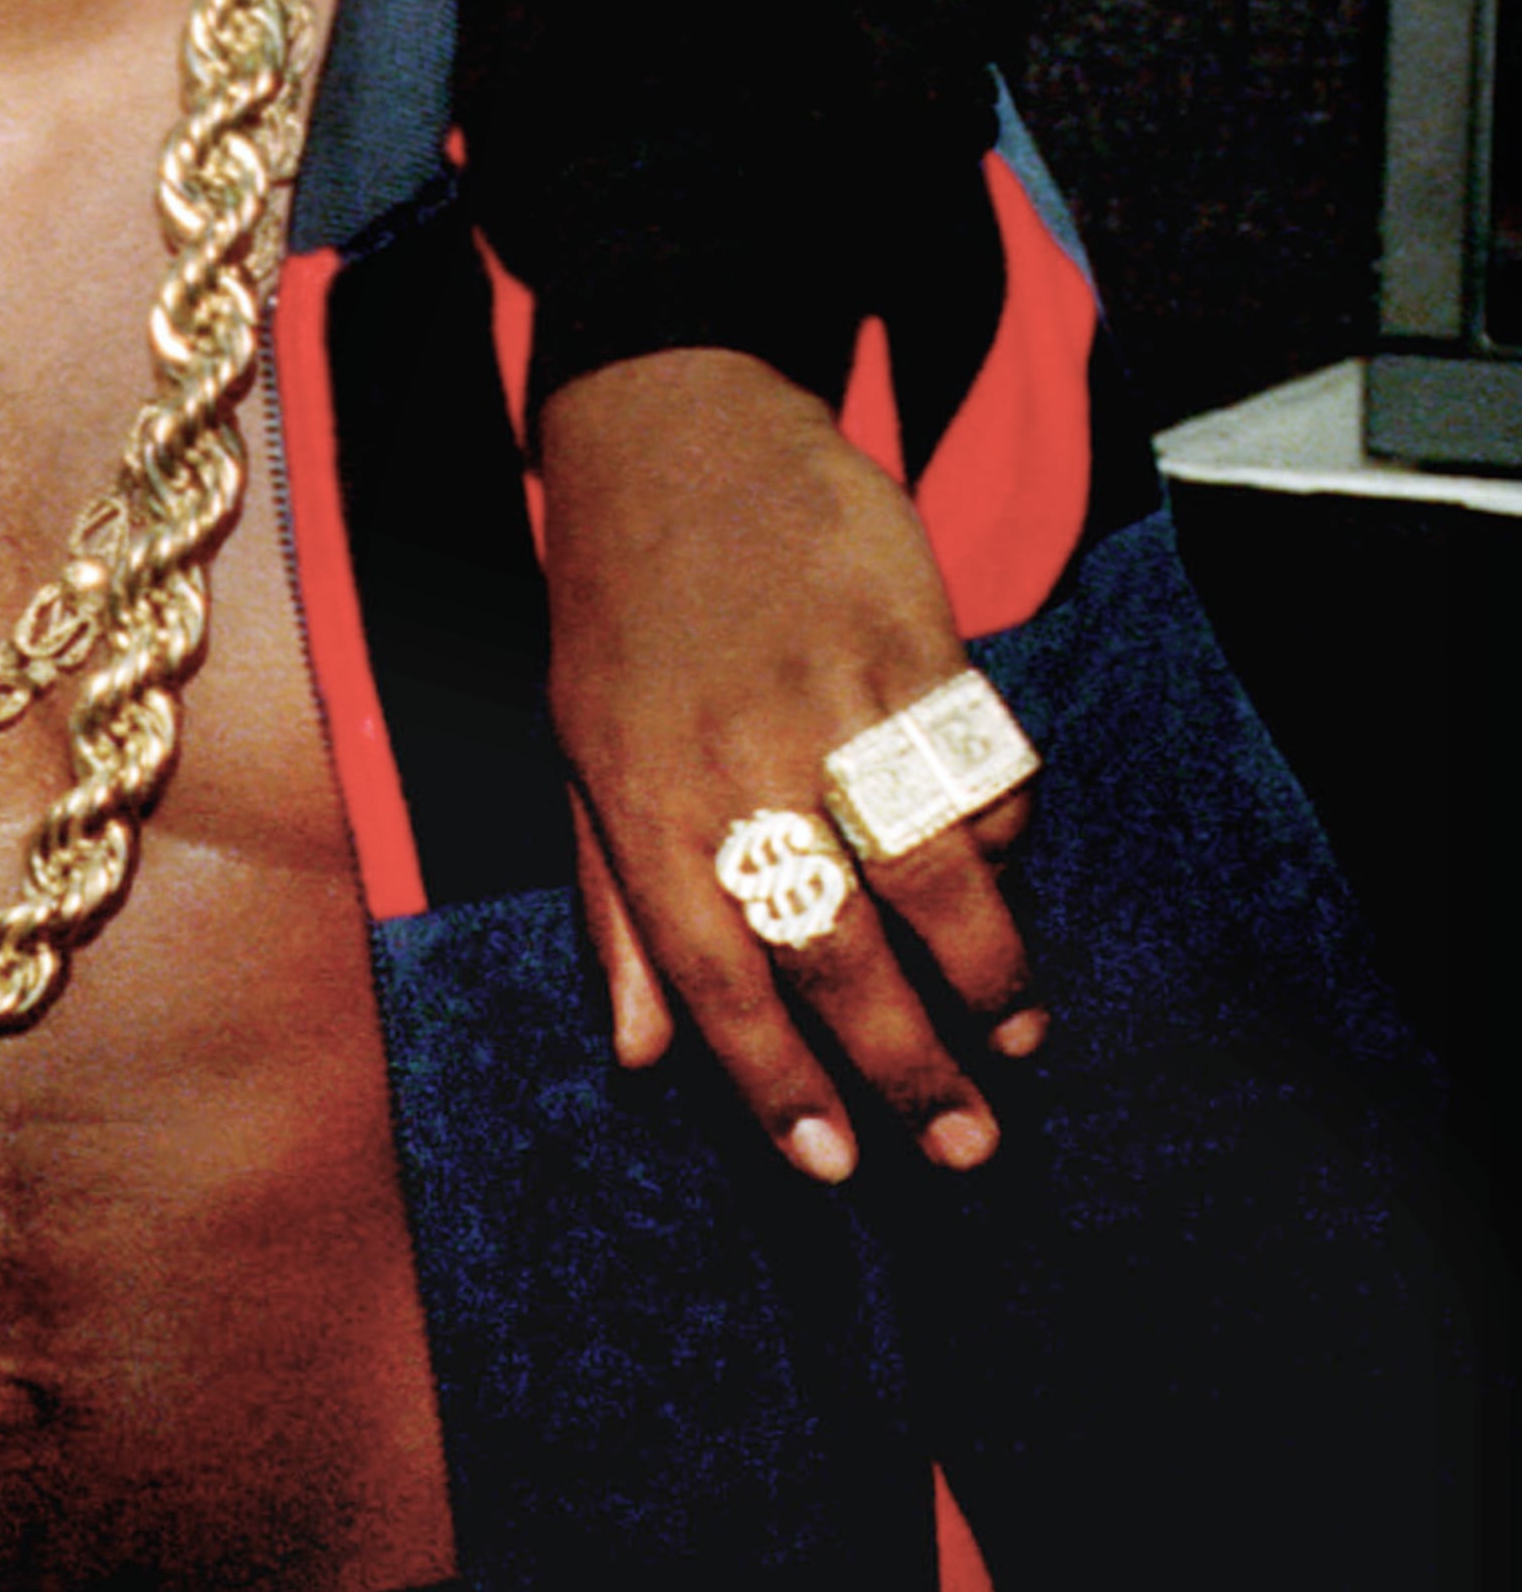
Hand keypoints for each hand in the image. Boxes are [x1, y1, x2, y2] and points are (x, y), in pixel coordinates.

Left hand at [538, 349, 1042, 1183]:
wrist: (674, 426)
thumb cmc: (617, 605)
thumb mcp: (577, 748)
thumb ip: (615, 905)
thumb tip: (643, 1055)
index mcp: (639, 798)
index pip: (715, 979)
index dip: (778, 1084)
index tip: (837, 1165)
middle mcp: (735, 762)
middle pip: (838, 952)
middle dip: (912, 1069)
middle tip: (967, 1147)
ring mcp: (831, 703)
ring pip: (934, 880)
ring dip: (989, 978)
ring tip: (1014, 1039)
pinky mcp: (915, 646)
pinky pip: (980, 778)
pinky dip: (1001, 844)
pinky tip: (1000, 882)